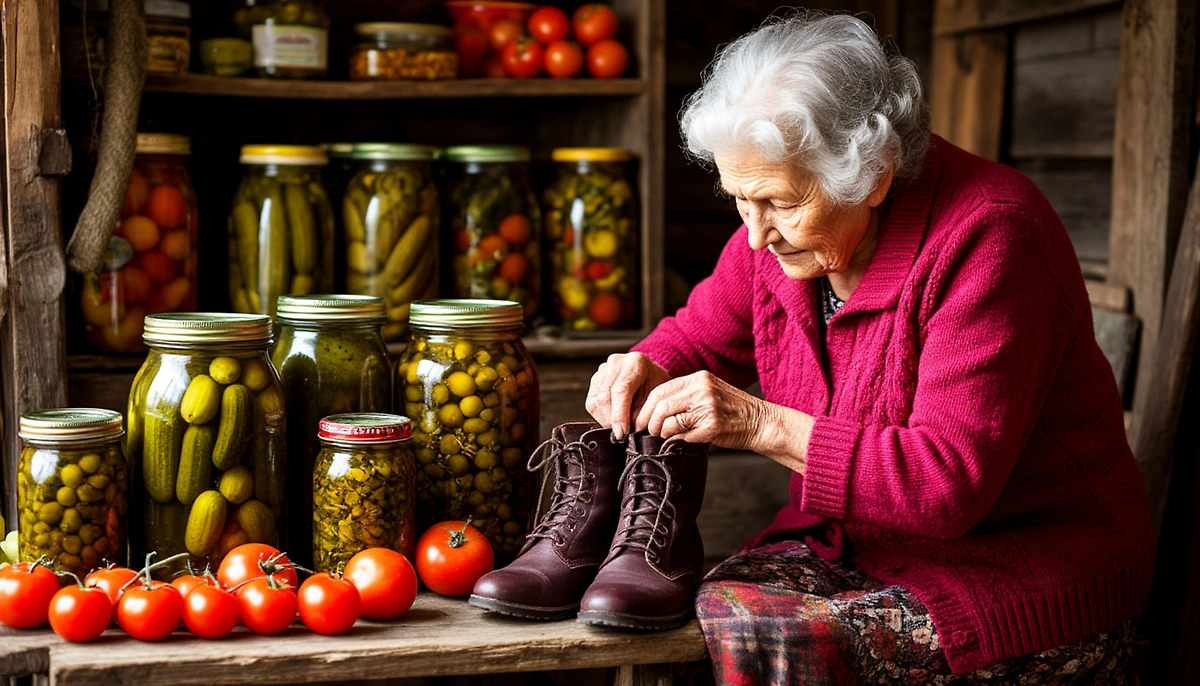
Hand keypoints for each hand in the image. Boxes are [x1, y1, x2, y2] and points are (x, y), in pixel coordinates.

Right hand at [584, 352, 671, 440]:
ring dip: (605, 419)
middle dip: (611, 420)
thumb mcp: (655, 399)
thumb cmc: (655, 387)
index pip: (620, 390)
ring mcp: (602, 370)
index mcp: (635, 362)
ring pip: (594, 401)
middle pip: (604, 396)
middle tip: (621, 435)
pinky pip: (591, 402)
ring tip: (618, 427)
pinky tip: (612, 419)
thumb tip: (624, 431)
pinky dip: (600, 415)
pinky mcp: (595, 380)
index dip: (619, 415)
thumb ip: (639, 414)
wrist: (651, 376)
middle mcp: (616, 362)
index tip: (622, 433)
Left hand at [633, 371, 769, 450]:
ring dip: (660, 432)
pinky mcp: (712, 426)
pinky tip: (680, 440)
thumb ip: (685, 397)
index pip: (660, 390)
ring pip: (668, 420)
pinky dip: (675, 440)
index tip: (641, 419)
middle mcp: (702, 389)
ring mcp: (707, 407)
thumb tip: (654, 412)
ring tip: (663, 436)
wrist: (761, 422)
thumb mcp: (709, 392)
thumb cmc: (733, 411)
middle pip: (660, 404)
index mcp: (698, 379)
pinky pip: (682, 434)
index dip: (646, 407)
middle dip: (648, 421)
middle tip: (647, 431)